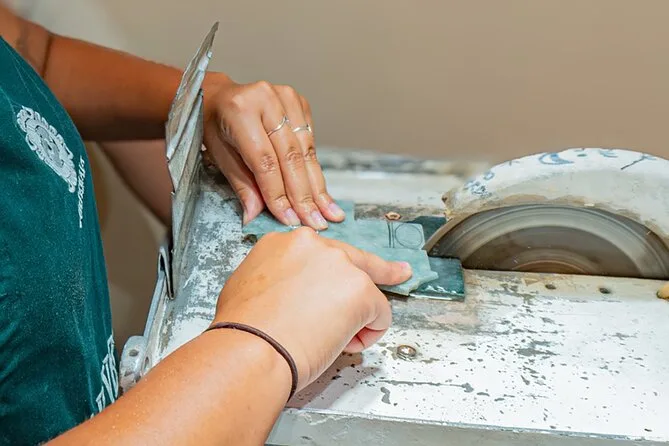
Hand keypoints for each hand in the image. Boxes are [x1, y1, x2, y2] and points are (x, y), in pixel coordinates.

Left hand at [202, 74, 344, 229]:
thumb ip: (242, 185)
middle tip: (315, 223)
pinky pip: (310, 143)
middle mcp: (266, 99)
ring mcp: (286, 98)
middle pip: (291, 157)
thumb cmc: (214, 126)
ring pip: (306, 152)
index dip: (279, 194)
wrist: (218, 95)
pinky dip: (315, 171)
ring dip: (317, 187)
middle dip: (304, 195)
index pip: (265, 162)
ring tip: (328, 213)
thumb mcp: (219, 156)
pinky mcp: (299, 102)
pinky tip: (323, 194)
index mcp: (240, 111)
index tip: (290, 219)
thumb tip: (256, 216)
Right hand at [212, 228, 411, 389]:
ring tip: (334, 340)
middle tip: (400, 272)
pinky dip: (369, 333)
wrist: (251, 348)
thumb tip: (281, 293)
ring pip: (366, 289)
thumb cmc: (243, 329)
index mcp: (284, 243)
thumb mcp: (245, 286)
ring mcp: (339, 264)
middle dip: (380, 269)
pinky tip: (347, 343)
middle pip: (355, 259)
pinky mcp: (359, 289)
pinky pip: (380, 313)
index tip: (343, 276)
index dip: (332, 273)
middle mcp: (313, 245)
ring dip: (356, 317)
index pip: (322, 253)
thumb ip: (273, 279)